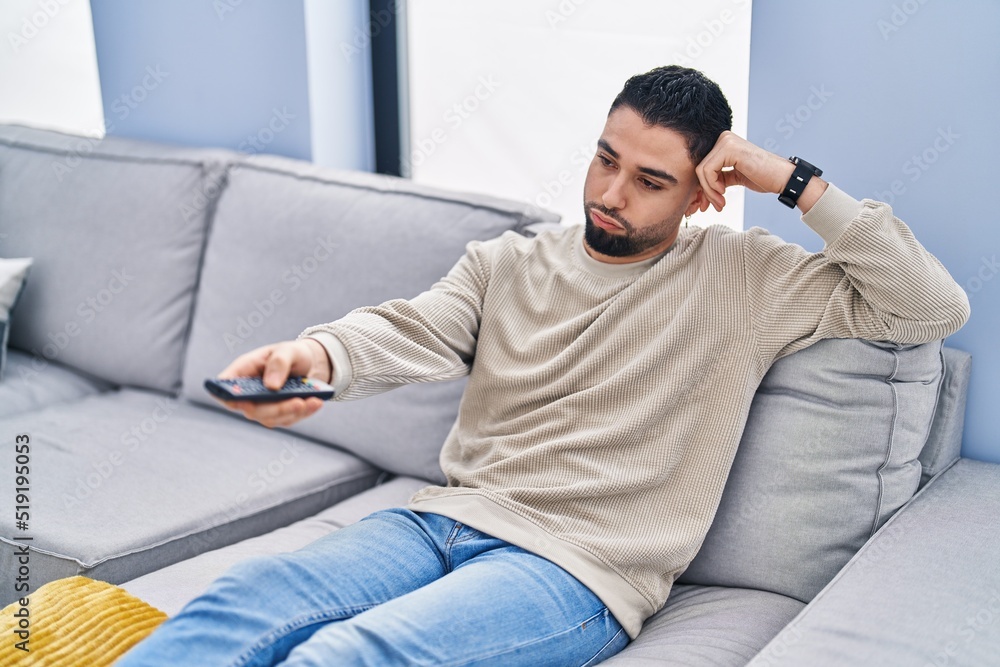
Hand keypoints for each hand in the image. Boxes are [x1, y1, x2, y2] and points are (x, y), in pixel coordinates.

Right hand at [214, 338, 332, 427]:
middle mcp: (249, 392)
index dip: (229, 396)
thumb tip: (271, 386)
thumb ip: (279, 363)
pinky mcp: (278, 415)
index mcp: (243, 371)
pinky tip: (316, 402)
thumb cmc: (292, 354)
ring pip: (271, 418)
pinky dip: (304, 412)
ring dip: (293, 411)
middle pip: (252, 409)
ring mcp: (262, 407)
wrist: (309, 363)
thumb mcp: (288, 350)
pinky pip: (288, 419)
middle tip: (298, 402)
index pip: (225, 387)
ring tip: (314, 400)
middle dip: (276, 408)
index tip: (245, 402)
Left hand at [694, 131, 825, 212]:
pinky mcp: (729, 148)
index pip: (701, 166)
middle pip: (699, 168)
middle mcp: (723, 137)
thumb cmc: (761, 178)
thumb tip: (697, 191)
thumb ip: (717, 178)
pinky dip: (712, 187)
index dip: (701, 187)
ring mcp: (726, 141)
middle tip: (712, 207)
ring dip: (709, 192)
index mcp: (723, 143)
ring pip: (701, 171)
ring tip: (720, 204)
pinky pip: (708, 171)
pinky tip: (723, 193)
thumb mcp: (733, 177)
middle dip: (703, 191)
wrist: (782, 178)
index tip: (705, 204)